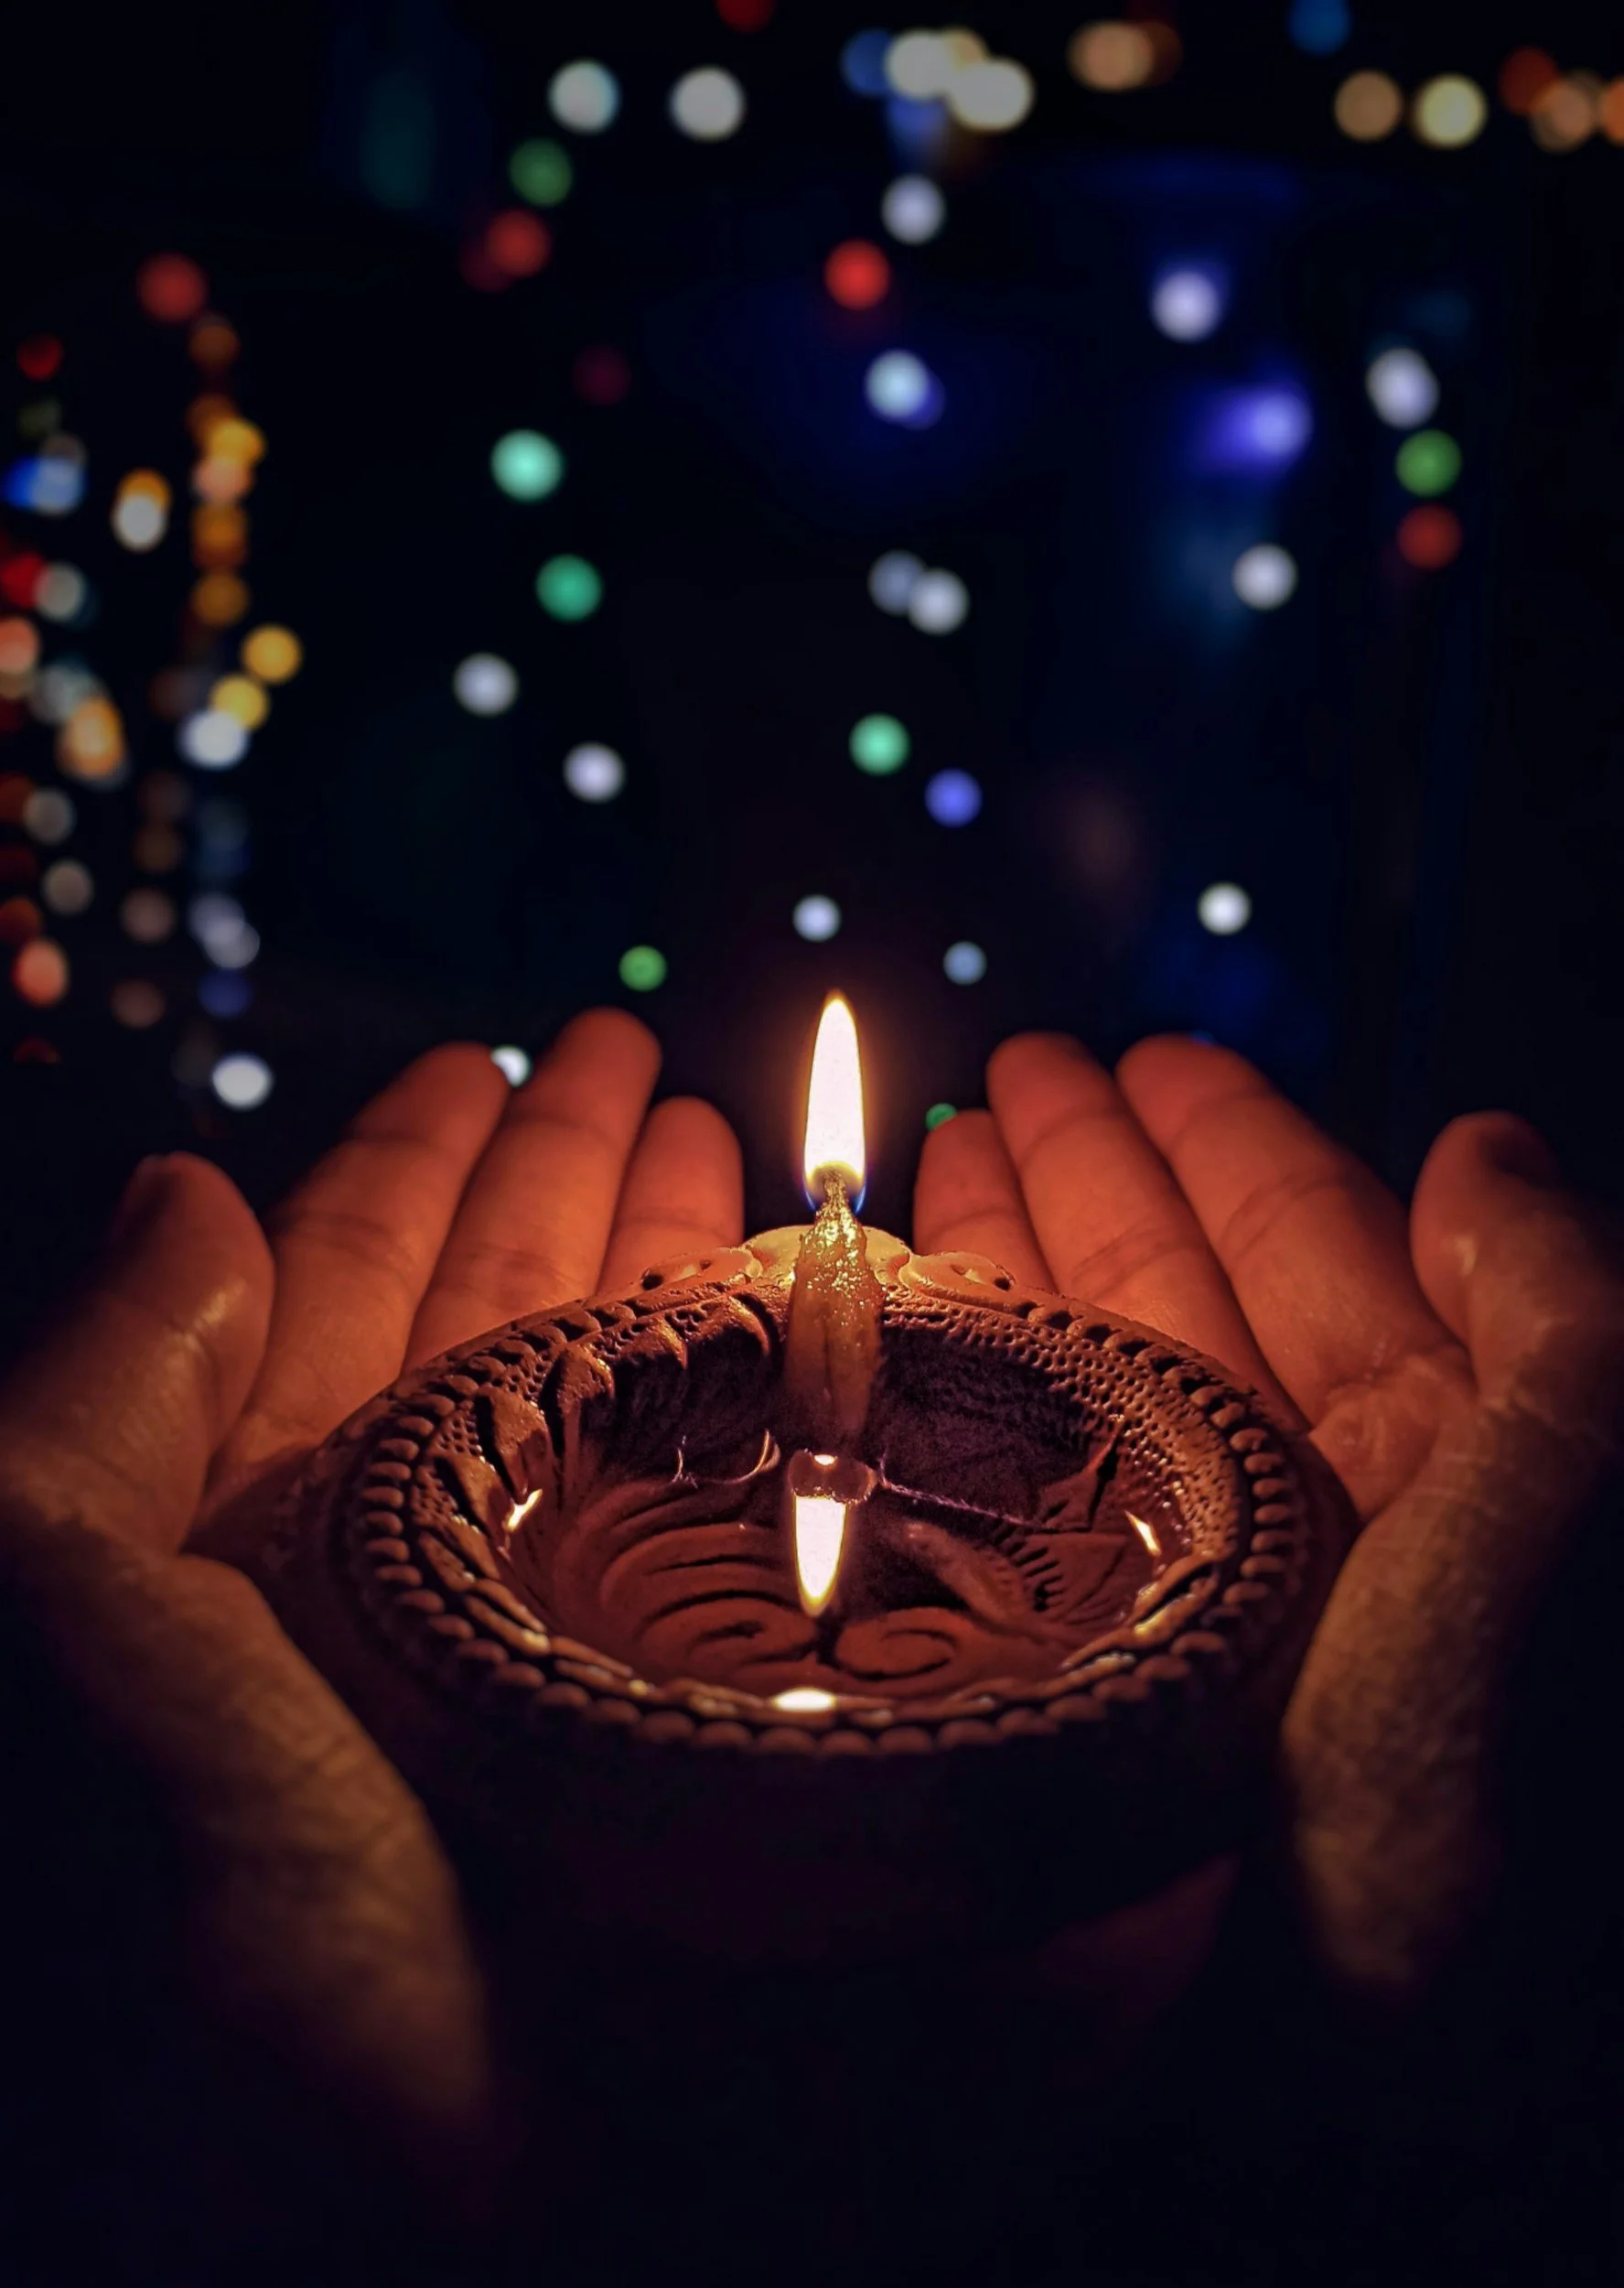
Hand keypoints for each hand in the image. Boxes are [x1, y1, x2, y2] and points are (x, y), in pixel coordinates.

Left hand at [0, 1011, 741, 2237]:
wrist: (429, 2264)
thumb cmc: (211, 1970)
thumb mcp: (65, 1647)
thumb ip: (97, 1413)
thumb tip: (177, 1189)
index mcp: (292, 1552)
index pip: (360, 1297)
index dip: (427, 1166)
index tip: (501, 1052)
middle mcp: (460, 1593)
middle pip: (533, 1336)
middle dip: (588, 1187)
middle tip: (656, 1061)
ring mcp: (625, 1662)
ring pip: (678, 1417)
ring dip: (710, 1277)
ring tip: (752, 1151)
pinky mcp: (777, 1739)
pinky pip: (817, 1536)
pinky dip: (851, 1426)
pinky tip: (887, 1324)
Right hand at [915, 1032, 1623, 1996]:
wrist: (1368, 2117)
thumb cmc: (1481, 1828)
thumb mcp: (1558, 1528)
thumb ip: (1555, 1323)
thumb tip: (1481, 1144)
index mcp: (1437, 1478)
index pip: (1320, 1255)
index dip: (1229, 1142)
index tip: (1139, 1051)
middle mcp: (1302, 1533)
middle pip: (1181, 1308)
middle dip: (1092, 1182)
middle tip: (998, 1078)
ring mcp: (1176, 1611)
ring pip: (1080, 1398)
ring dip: (1012, 1273)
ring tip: (928, 1168)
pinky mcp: (1065, 1691)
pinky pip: (998, 1510)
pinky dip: (948, 1414)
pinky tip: (888, 1343)